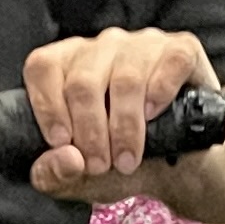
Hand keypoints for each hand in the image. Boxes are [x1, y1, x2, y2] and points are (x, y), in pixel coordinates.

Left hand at [24, 26, 220, 199]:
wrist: (179, 167)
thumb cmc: (123, 162)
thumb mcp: (79, 179)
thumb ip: (53, 175)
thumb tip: (65, 158)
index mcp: (68, 67)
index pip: (43, 66)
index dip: (47, 107)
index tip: (62, 143)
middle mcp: (103, 48)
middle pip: (83, 81)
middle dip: (90, 132)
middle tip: (99, 165)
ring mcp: (143, 45)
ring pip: (125, 79)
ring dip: (124, 127)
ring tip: (127, 160)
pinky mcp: (181, 50)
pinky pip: (169, 64)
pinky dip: (160, 95)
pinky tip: (155, 116)